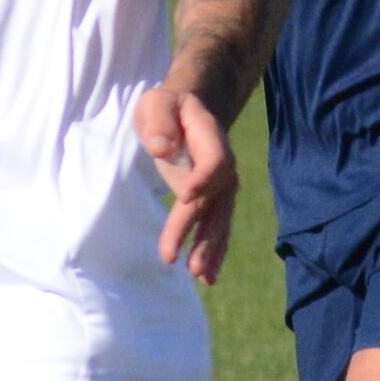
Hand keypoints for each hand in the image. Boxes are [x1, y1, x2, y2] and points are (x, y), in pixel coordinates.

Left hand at [134, 77, 238, 281]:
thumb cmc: (166, 107)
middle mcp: (223, 164)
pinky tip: (206, 276)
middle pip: (216, 200)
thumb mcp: (156, 104)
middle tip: (188, 263)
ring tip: (201, 276)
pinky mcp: (214, 199)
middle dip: (202, 232)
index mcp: (210, 137)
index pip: (215, 161)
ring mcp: (221, 184)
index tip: (184, 196)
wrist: (186, 110)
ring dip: (211, 249)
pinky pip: (216, 226)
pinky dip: (213, 250)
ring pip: (219, 219)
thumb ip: (159, 122)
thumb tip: (162, 148)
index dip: (203, 178)